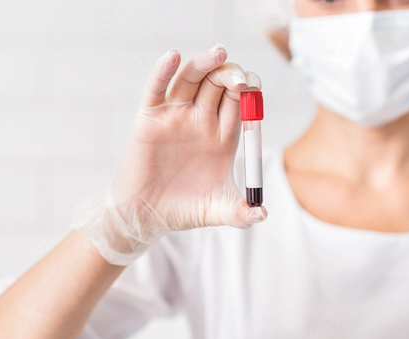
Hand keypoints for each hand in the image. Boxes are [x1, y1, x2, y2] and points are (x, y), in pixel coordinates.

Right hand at [71, 45, 267, 264]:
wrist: (146, 216)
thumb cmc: (183, 211)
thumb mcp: (217, 211)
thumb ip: (241, 213)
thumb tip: (262, 215)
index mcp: (222, 136)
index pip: (241, 102)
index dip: (249, 91)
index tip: (253, 89)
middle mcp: (201, 120)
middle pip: (219, 84)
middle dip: (231, 74)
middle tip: (238, 78)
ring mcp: (175, 116)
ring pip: (192, 79)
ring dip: (205, 63)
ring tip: (218, 53)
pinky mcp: (150, 118)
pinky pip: (157, 88)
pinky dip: (163, 71)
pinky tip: (172, 56)